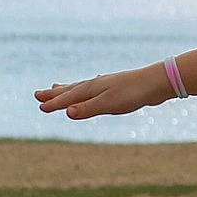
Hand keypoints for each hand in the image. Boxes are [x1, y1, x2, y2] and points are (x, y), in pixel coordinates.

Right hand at [35, 65, 171, 119]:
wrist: (158, 83)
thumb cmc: (134, 93)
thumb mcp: (109, 104)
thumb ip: (88, 108)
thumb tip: (67, 112)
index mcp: (92, 88)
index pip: (69, 98)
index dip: (54, 103)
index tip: (39, 107)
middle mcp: (96, 84)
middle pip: (71, 89)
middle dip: (55, 94)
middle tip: (38, 95)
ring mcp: (106, 85)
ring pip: (81, 88)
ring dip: (67, 89)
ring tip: (56, 87)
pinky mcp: (116, 89)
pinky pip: (93, 90)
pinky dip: (84, 90)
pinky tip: (90, 88)